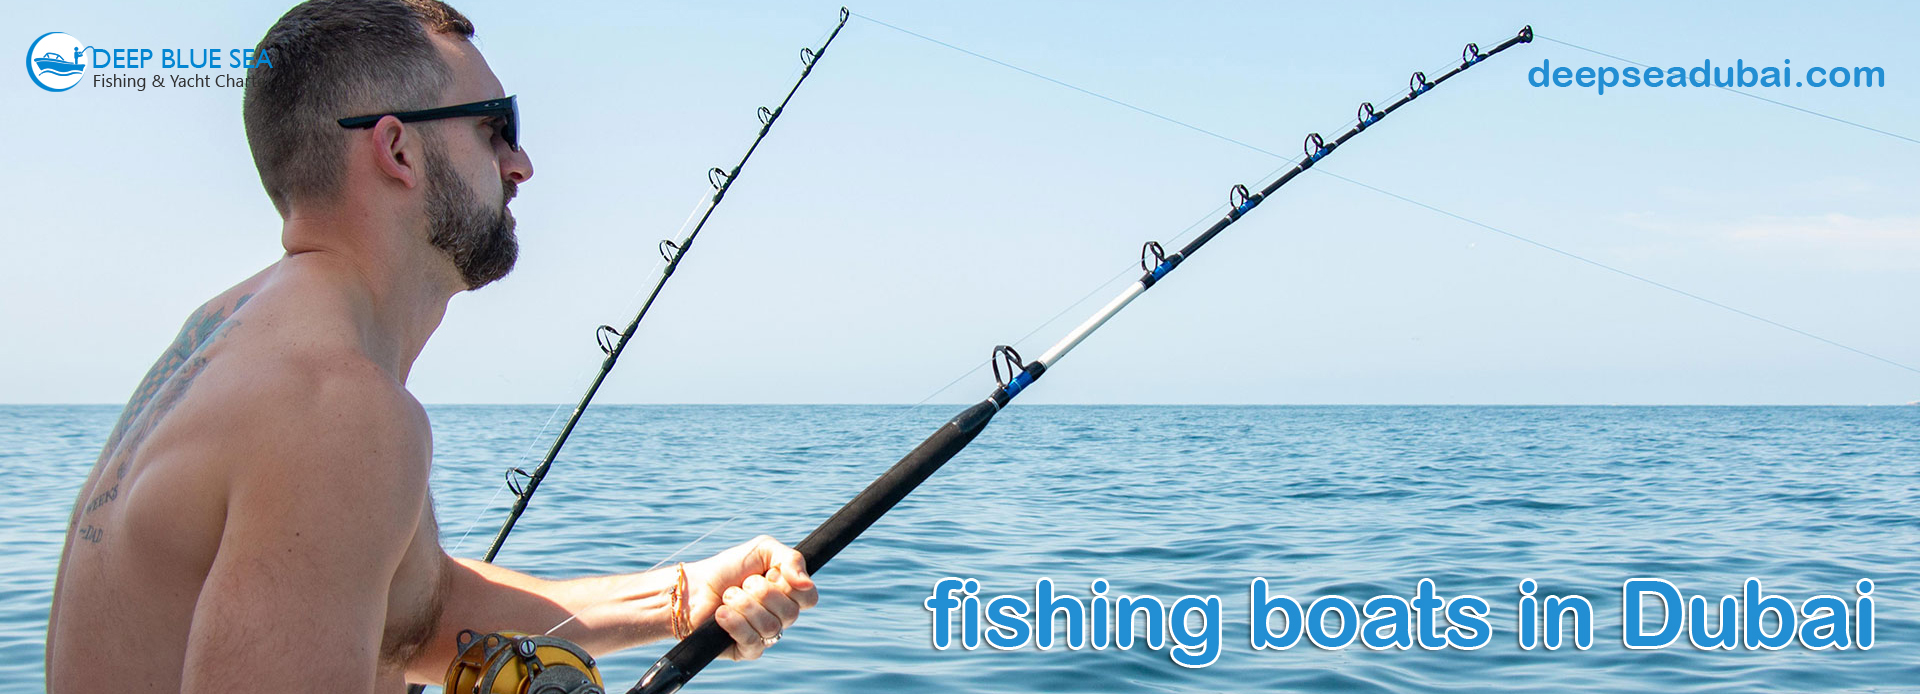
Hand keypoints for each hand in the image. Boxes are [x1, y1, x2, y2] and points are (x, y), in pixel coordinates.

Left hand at [682, 535, 818, 659]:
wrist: (694, 587)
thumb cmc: (728, 568)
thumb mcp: (763, 549)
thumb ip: (792, 559)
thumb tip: (807, 584)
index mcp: (788, 595)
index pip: (810, 598)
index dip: (792, 585)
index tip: (770, 573)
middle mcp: (780, 617)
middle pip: (791, 612)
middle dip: (761, 591)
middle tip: (743, 583)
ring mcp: (765, 636)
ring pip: (771, 626)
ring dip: (744, 605)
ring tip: (728, 596)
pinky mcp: (746, 650)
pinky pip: (753, 642)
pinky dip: (734, 623)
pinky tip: (721, 614)